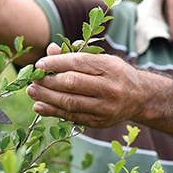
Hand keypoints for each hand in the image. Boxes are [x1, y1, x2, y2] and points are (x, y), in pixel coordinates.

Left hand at [26, 44, 146, 127]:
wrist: (140, 97)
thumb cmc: (115, 74)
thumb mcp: (101, 60)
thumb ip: (75, 55)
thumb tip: (49, 50)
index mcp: (110, 67)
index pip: (77, 62)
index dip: (55, 63)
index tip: (39, 64)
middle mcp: (109, 88)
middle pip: (72, 83)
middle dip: (48, 81)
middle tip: (33, 79)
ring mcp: (105, 107)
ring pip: (70, 102)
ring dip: (46, 97)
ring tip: (32, 91)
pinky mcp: (100, 122)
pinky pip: (72, 116)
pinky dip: (52, 111)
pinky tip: (39, 106)